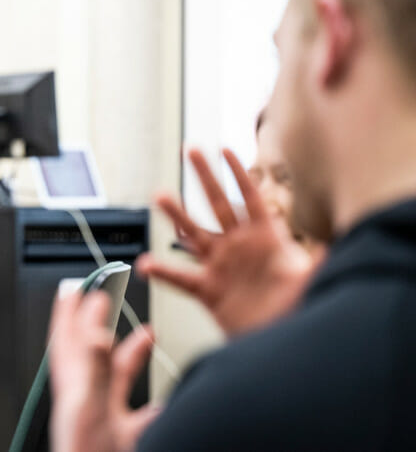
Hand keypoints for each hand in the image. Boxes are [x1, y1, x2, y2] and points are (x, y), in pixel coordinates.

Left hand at [49, 291, 160, 451]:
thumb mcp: (91, 409)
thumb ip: (95, 370)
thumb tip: (97, 332)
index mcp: (74, 390)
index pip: (70, 340)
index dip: (71, 312)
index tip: (75, 286)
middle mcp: (88, 402)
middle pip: (94, 353)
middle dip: (102, 323)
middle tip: (106, 297)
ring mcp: (105, 423)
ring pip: (119, 383)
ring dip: (132, 358)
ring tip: (147, 335)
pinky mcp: (123, 442)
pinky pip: (141, 422)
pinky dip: (156, 409)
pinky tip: (168, 404)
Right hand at [137, 148, 317, 336]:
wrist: (281, 339)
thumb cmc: (298, 308)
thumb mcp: (313, 279)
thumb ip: (321, 261)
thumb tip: (342, 244)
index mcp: (264, 239)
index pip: (249, 198)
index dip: (238, 174)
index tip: (225, 150)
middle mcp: (238, 247)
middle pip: (217, 204)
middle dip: (204, 176)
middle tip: (191, 152)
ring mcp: (221, 266)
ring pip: (194, 233)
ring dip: (177, 214)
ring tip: (161, 196)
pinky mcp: (208, 290)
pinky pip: (181, 278)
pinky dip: (163, 272)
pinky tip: (147, 264)